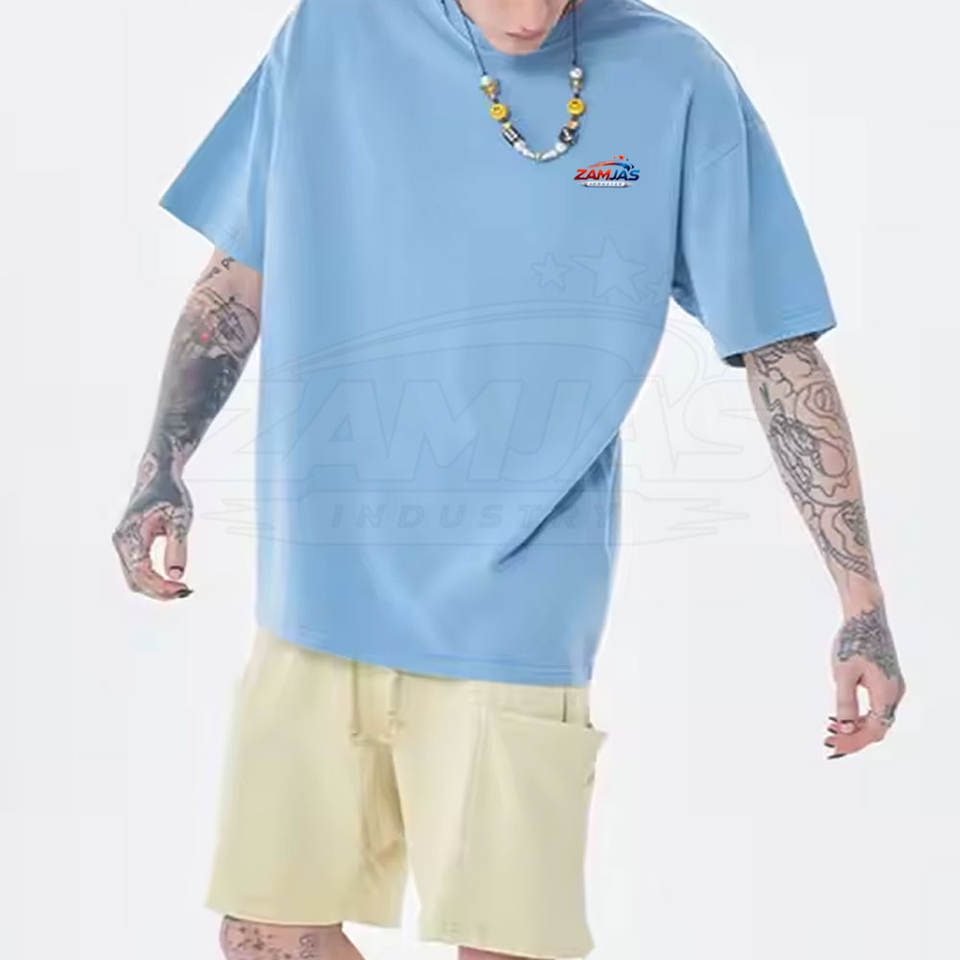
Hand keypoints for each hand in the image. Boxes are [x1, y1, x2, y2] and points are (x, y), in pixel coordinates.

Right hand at [112, 452, 193, 600]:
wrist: (157, 477)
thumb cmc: (171, 494)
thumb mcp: (181, 519)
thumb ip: (178, 546)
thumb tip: (176, 575)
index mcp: (131, 533)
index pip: (141, 571)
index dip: (160, 586)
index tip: (183, 588)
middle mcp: (121, 541)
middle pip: (135, 580)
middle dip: (159, 591)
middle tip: (185, 591)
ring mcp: (122, 544)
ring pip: (134, 578)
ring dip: (155, 588)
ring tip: (181, 588)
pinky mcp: (128, 545)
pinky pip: (137, 570)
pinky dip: (152, 580)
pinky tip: (171, 580)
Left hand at [824, 599, 904, 758]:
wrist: (865, 616)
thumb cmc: (853, 641)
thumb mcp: (843, 673)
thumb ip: (845, 703)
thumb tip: (845, 729)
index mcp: (886, 693)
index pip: (875, 730)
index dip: (854, 741)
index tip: (834, 747)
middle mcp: (894, 693)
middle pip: (878, 727)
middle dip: (854, 738)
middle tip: (829, 743)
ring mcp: (892, 687)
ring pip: (877, 718)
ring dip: (856, 728)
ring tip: (831, 731)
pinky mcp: (886, 680)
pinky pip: (876, 707)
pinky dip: (860, 716)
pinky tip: (840, 716)